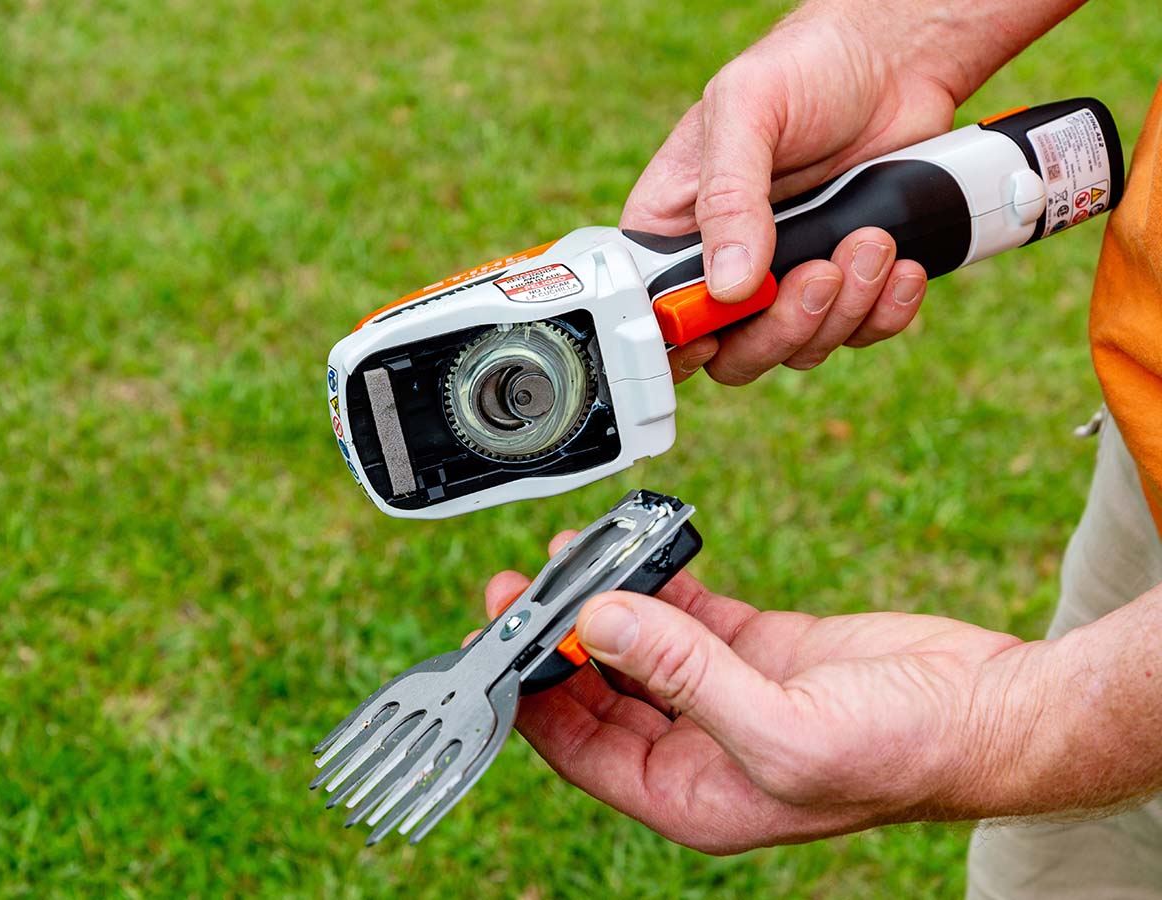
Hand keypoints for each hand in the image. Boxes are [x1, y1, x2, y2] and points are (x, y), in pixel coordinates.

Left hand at [482, 532, 1027, 853]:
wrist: (993, 711)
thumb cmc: (904, 752)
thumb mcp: (783, 728)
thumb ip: (684, 675)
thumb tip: (600, 622)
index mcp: (691, 795)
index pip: (579, 748)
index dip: (532, 693)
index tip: (498, 637)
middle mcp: (699, 749)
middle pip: (600, 692)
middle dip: (559, 639)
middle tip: (522, 584)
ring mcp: (726, 694)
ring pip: (639, 646)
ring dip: (605, 602)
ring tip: (572, 552)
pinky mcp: (757, 650)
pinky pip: (687, 615)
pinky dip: (659, 582)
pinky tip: (636, 550)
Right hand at [624, 3, 960, 383]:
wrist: (894, 59)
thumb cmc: (803, 68)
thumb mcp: (748, 110)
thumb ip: (728, 196)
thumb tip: (728, 288)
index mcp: (675, 230)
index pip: (657, 315)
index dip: (680, 344)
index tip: (715, 337)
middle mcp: (725, 266)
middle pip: (733, 353)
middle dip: (782, 328)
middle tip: (819, 275)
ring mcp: (786, 279)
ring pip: (799, 348)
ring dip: (844, 310)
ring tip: (873, 239)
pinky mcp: (846, 283)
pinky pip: (858, 333)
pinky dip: (886, 312)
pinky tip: (902, 267)